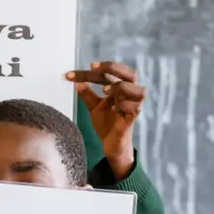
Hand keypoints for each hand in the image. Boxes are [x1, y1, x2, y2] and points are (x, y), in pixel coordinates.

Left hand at [66, 61, 145, 178]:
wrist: (111, 146)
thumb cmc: (107, 124)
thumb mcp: (94, 106)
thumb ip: (87, 94)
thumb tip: (75, 82)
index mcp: (120, 89)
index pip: (110, 73)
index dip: (94, 70)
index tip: (74, 73)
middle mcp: (129, 95)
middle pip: (131, 74)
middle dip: (112, 68)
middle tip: (93, 68)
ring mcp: (133, 107)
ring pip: (139, 90)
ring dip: (121, 87)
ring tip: (104, 91)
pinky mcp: (132, 120)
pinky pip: (135, 108)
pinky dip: (124, 105)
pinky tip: (113, 109)